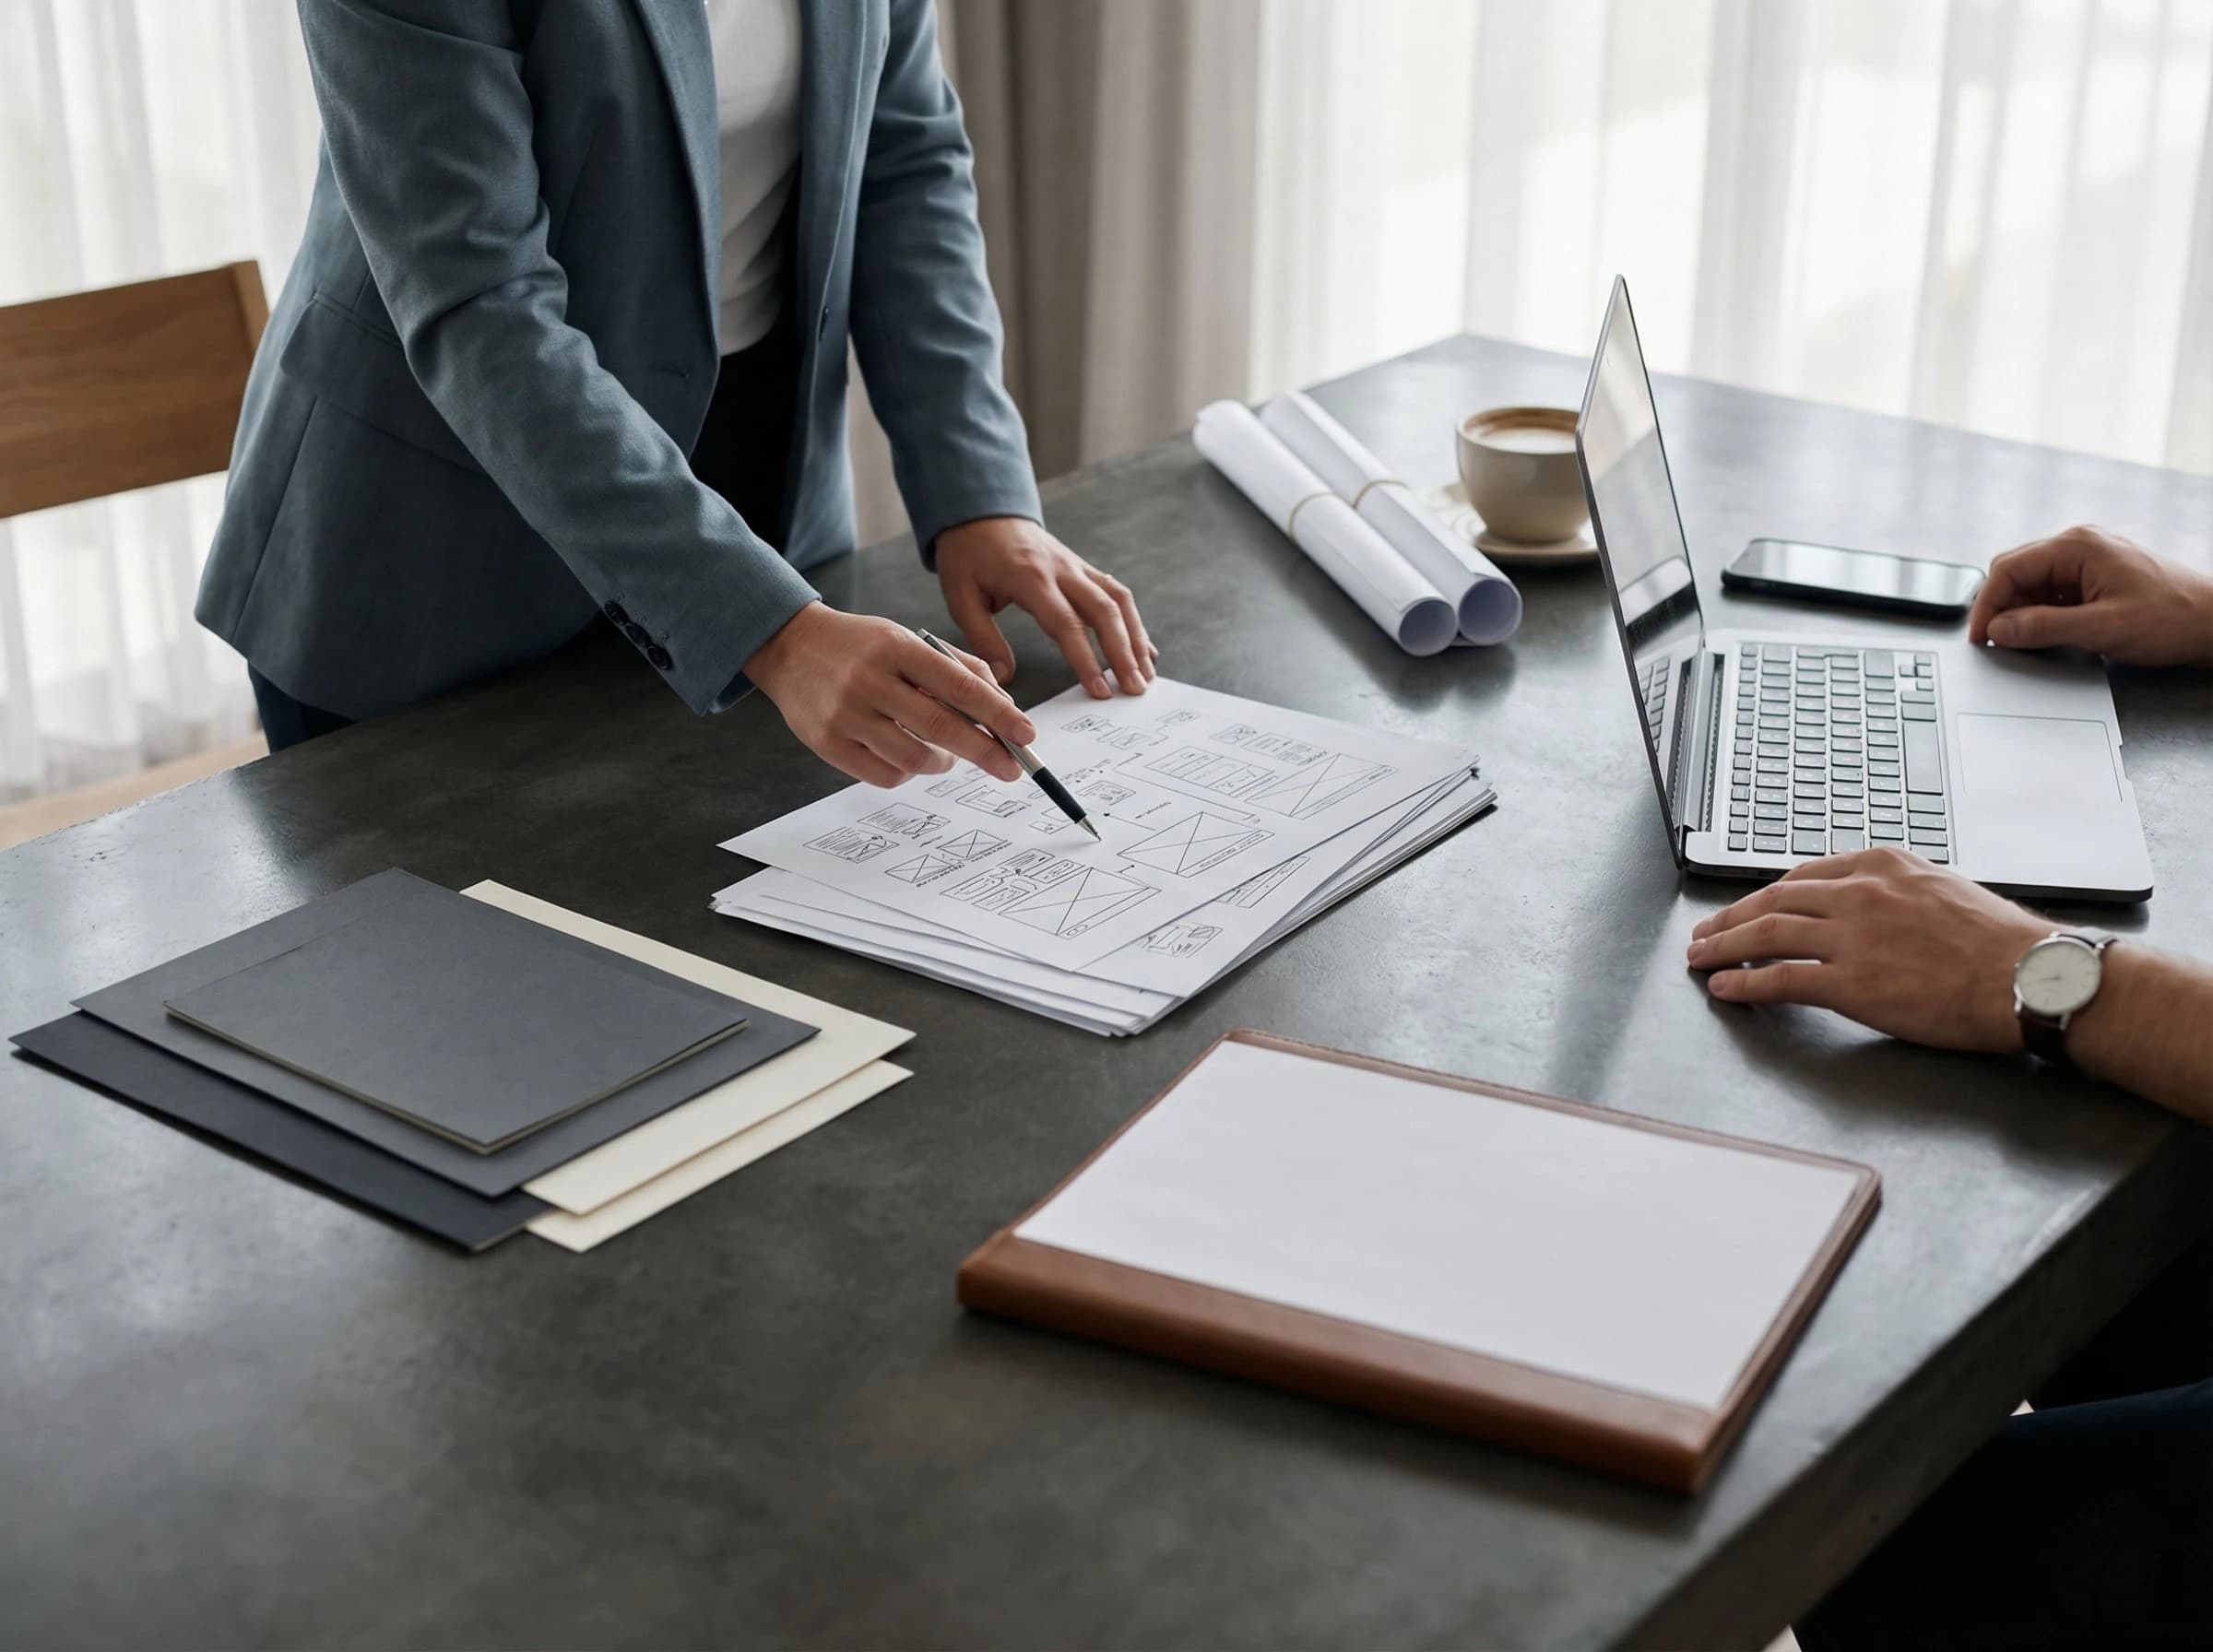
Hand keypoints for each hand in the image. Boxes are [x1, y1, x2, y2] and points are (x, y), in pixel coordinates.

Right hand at [744, 601, 1034, 787]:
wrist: (789, 647)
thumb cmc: (861, 646)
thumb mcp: (906, 639)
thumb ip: (955, 666)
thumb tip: (1002, 705)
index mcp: (897, 647)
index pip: (960, 686)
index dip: (999, 714)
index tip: (1027, 735)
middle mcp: (870, 679)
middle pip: (942, 727)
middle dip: (986, 752)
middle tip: (1012, 768)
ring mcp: (846, 714)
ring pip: (914, 758)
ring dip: (943, 764)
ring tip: (947, 757)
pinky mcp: (827, 743)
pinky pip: (883, 775)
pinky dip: (907, 773)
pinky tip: (908, 758)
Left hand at [935, 516, 1157, 698]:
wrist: (981, 511)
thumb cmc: (968, 554)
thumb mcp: (961, 596)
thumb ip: (983, 638)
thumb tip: (1004, 680)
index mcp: (1030, 578)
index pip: (1067, 624)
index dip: (1086, 660)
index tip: (1099, 690)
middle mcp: (1062, 570)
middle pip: (1105, 611)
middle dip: (1124, 653)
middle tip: (1134, 689)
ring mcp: (1077, 566)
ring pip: (1118, 600)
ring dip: (1136, 638)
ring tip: (1146, 674)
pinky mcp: (1083, 568)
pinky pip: (1116, 593)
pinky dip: (1133, 621)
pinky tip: (1143, 648)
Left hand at [1684, 848, 2050, 1050]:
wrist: (2033, 977)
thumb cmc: (2007, 944)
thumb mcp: (1947, 890)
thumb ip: (1902, 894)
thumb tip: (1881, 911)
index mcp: (1884, 865)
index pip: (1806, 875)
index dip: (1767, 895)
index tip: (1749, 906)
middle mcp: (1860, 893)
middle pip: (1774, 901)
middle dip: (1732, 917)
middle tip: (1706, 930)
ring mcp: (1852, 937)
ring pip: (1765, 934)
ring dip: (1723, 946)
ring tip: (1700, 956)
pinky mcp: (1850, 982)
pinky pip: (1779, 978)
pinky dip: (1743, 982)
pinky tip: (1723, 987)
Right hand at [1968, 524, 2212, 665]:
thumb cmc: (2172, 618)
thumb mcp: (2102, 628)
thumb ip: (2043, 628)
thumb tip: (1998, 629)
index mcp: (2077, 546)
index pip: (2008, 568)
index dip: (1986, 605)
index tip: (1980, 637)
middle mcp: (2079, 546)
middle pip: (2015, 573)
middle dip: (2001, 608)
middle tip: (1997, 643)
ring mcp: (2087, 561)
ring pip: (2031, 585)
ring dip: (2022, 613)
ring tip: (2026, 643)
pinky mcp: (2094, 579)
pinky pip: (2051, 593)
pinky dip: (2041, 615)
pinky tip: (2047, 636)